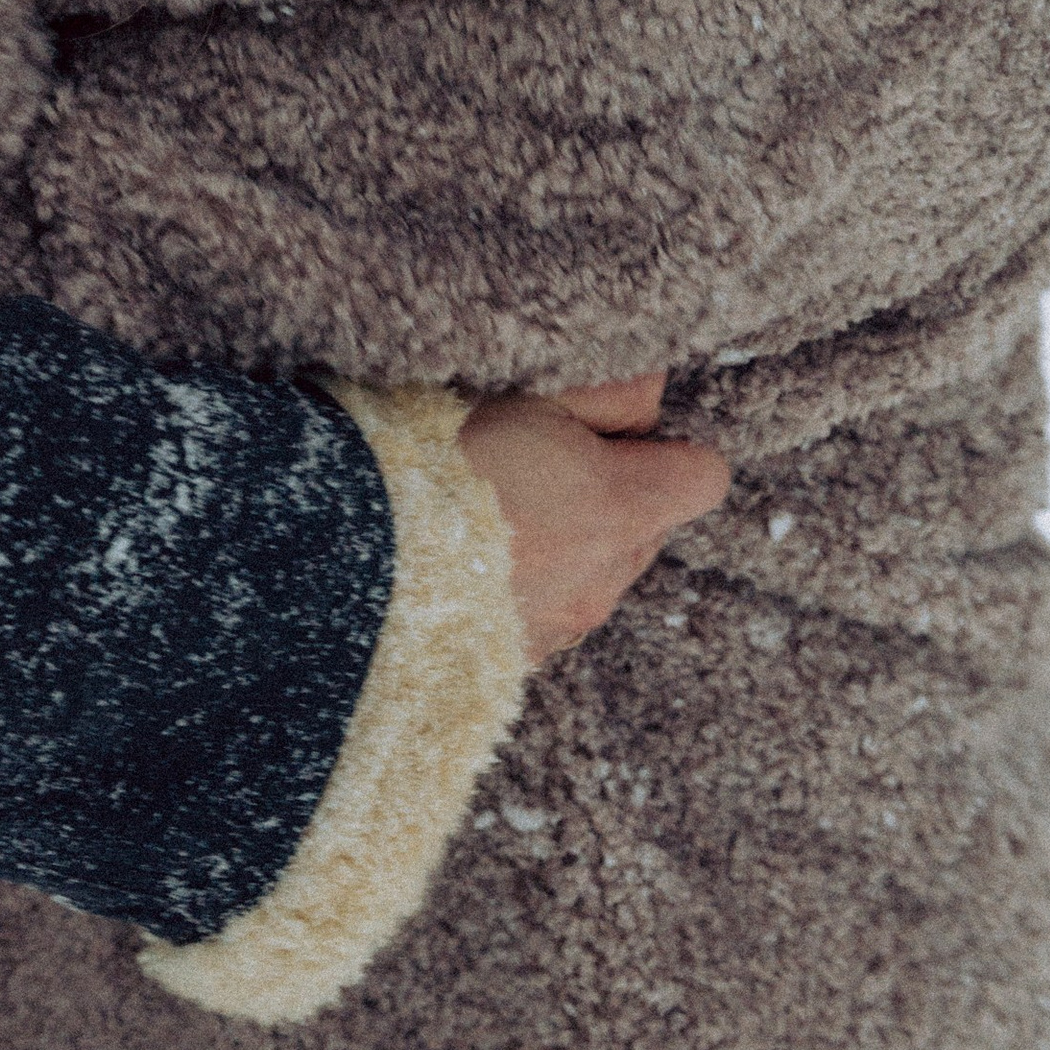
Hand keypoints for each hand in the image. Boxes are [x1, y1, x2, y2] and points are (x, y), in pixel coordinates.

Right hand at [456, 369, 727, 667]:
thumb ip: (609, 388)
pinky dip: (526, 584)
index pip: (703, 476)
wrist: (347, 554)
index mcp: (618, 506)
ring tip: (492, 512)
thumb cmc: (434, 457)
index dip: (664, 447)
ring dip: (567, 541)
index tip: (609, 432)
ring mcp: (561, 626)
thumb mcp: (525, 390)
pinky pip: (550, 612)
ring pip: (597, 571)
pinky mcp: (517, 660)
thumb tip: (653, 391)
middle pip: (645, 525)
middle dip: (609, 491)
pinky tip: (471, 558)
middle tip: (533, 460)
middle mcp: (603, 578)